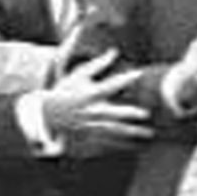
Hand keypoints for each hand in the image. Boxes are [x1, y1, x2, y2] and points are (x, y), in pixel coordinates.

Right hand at [35, 52, 149, 155]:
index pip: (111, 85)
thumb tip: (114, 51)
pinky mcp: (91, 134)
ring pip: (115, 129)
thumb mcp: (79, 74)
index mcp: (90, 93)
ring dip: (132, 132)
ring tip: (149, 133)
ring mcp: (92, 124)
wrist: (48, 113)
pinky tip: (137, 144)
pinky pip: (110, 139)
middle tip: (146, 114)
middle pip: (114, 113)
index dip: (125, 78)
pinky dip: (124, 143)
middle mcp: (92, 110)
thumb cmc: (66, 89)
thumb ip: (98, 64)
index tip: (139, 73)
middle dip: (129, 114)